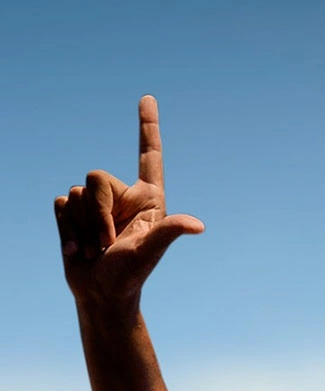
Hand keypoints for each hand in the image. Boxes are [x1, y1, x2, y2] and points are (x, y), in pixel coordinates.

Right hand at [55, 95, 203, 312]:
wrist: (101, 293)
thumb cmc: (131, 274)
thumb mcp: (150, 252)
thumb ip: (169, 232)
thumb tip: (197, 226)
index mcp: (148, 197)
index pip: (148, 155)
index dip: (147, 126)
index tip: (147, 98)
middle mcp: (123, 196)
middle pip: (95, 176)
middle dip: (97, 212)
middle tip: (108, 242)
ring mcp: (98, 204)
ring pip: (76, 192)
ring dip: (83, 226)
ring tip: (96, 248)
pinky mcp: (74, 213)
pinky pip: (61, 204)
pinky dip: (67, 228)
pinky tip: (78, 249)